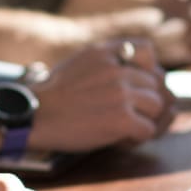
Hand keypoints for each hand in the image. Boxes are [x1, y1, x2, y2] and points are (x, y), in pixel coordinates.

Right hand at [27, 39, 176, 152]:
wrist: (33, 116)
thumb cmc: (53, 95)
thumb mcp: (79, 62)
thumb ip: (107, 61)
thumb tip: (139, 76)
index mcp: (105, 51)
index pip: (147, 51)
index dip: (146, 69)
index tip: (134, 84)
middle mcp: (117, 69)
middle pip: (156, 83)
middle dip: (146, 100)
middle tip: (127, 114)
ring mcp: (121, 93)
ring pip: (157, 106)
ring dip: (145, 119)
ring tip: (123, 127)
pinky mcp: (122, 119)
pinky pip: (148, 130)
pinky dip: (136, 138)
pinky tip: (118, 139)